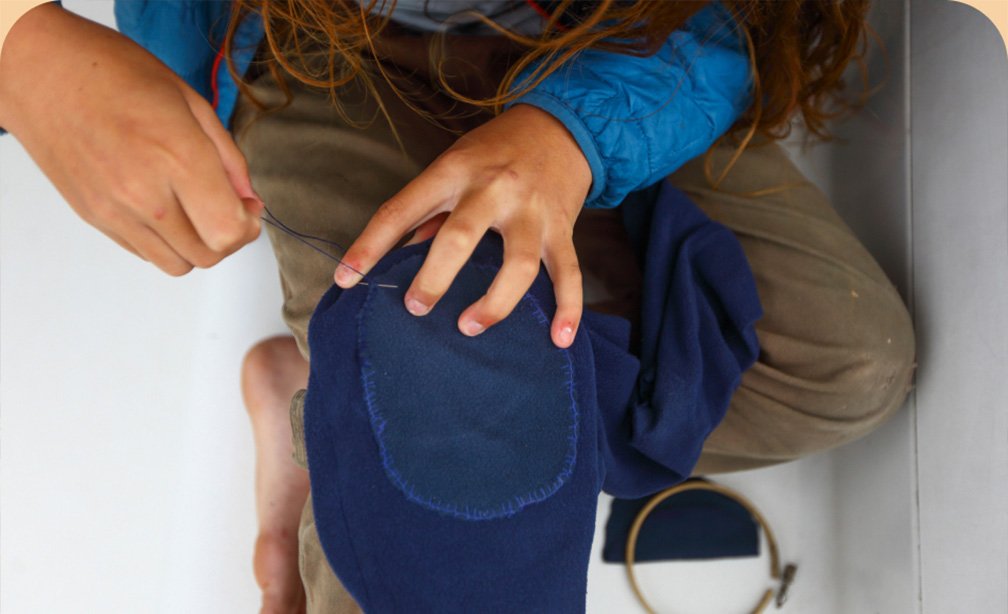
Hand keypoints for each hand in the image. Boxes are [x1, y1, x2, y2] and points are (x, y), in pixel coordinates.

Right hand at [0, 3, 260, 275]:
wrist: (42, 71)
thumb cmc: (113, 73)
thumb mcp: (191, 101)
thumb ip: (228, 158)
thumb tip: (249, 200)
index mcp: (178, 157)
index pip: (228, 230)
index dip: (248, 226)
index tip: (248, 208)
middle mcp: (145, 193)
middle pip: (208, 255)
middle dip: (229, 239)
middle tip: (228, 210)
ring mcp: (115, 211)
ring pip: (177, 264)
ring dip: (197, 246)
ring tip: (195, 211)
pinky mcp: (94, 217)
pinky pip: (145, 253)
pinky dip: (165, 243)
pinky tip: (165, 209)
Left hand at [334, 103, 591, 348]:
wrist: (561, 125)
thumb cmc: (495, 150)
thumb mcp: (454, 163)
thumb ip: (429, 210)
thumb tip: (399, 257)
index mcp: (454, 171)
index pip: (402, 210)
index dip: (370, 246)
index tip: (346, 279)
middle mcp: (493, 190)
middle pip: (460, 237)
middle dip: (434, 277)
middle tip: (415, 307)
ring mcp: (532, 211)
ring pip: (518, 264)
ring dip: (494, 303)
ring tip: (468, 327)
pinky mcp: (564, 228)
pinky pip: (568, 274)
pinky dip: (567, 309)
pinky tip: (559, 339)